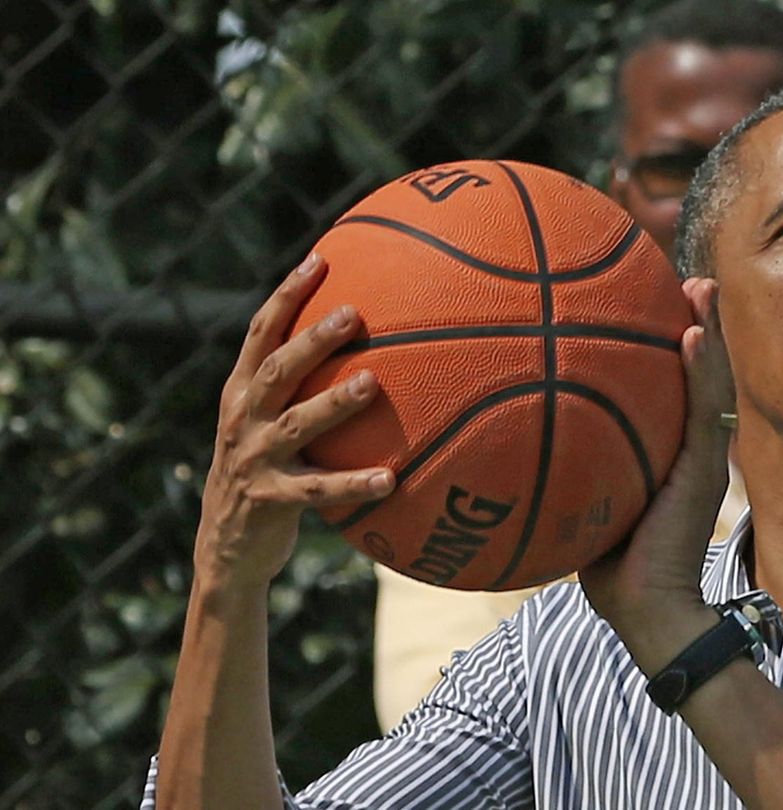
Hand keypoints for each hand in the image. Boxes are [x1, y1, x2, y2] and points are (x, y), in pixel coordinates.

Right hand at [194, 254, 394, 588]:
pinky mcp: (270, 499)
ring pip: (298, 422)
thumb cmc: (264, 473)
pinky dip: (354, 483)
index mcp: (241, 393)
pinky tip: (391, 479)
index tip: (319, 260)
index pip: (261, 333)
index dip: (287, 295)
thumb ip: (299, 389)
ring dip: (335, 402)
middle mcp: (243, 418)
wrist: (225, 548)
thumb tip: (368, 347)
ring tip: (372, 382)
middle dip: (313, 338)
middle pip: (278, 368)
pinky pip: (319, 491)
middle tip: (353, 312)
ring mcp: (254, 458)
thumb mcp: (268, 425)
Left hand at [579, 278, 734, 644]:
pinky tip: (691, 336)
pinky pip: (705, 412)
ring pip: (711, 381)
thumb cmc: (608, 567)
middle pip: (697, 372)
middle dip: (695, 321)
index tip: (649, 299)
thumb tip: (496, 437)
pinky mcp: (705, 472)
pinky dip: (702, 371)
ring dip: (708, 330)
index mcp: (664, 450)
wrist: (646, 610)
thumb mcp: (577, 506)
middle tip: (686, 278)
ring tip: (700, 286)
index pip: (667, 387)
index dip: (664, 343)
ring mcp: (702, 458)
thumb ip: (559, 467)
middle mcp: (688, 447)